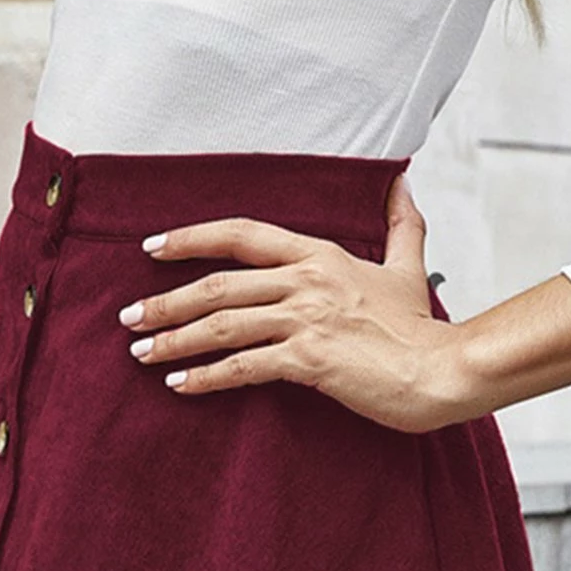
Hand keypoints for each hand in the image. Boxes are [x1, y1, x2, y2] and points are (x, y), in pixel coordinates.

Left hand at [118, 173, 466, 433]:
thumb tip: (402, 186)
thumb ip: (402, 226)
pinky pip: (243, 367)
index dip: (191, 238)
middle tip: (129, 316)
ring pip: (222, 324)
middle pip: (217, 285)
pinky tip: (178, 384)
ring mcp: (305, 320)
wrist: (441, 371)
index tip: (152, 248)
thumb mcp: (408, 267)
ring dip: (173, 339)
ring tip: (140, 352)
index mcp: (319, 255)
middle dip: (166, 301)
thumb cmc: (419, 328)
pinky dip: (205, 376)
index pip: (241, 234)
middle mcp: (306, 281)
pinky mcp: (308, 361)